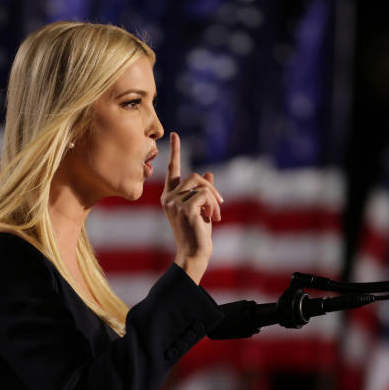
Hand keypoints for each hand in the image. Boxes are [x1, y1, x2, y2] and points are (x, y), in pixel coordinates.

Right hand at [160, 132, 222, 284]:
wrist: (194, 254)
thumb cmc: (198, 235)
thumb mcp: (202, 210)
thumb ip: (203, 193)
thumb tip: (210, 174)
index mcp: (169, 197)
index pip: (172, 170)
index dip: (175, 151)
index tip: (175, 135)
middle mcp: (168, 198)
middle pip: (195, 176)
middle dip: (211, 189)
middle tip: (220, 205)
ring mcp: (174, 203)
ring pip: (201, 184)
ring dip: (213, 198)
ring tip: (215, 214)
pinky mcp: (184, 208)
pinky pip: (205, 194)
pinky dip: (213, 205)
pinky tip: (212, 218)